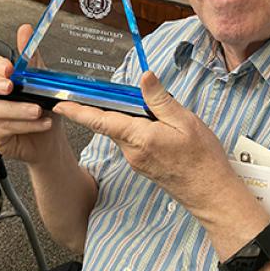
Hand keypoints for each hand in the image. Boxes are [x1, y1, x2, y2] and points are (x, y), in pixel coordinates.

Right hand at [0, 24, 62, 163]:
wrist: (50, 136)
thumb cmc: (42, 105)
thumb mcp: (40, 79)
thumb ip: (30, 56)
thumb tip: (26, 29)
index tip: (9, 68)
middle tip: (10, 87)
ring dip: (17, 109)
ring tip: (38, 109)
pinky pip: (4, 128)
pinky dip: (26, 125)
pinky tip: (43, 122)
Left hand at [53, 71, 237, 213]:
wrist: (209, 193)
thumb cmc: (201, 157)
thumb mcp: (184, 121)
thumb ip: (160, 99)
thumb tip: (144, 77)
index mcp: (139, 138)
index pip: (101, 121)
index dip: (78, 111)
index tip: (60, 104)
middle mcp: (132, 151)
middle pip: (109, 124)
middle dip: (103, 107)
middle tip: (98, 88)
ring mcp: (136, 161)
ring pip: (121, 132)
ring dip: (122, 117)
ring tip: (138, 103)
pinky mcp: (143, 165)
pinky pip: (131, 140)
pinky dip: (132, 127)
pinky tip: (150, 122)